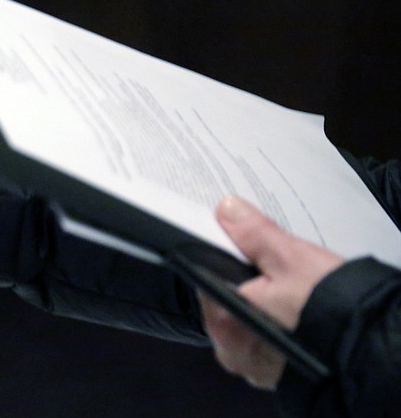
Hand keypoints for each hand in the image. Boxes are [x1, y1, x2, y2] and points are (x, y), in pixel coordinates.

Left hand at [199, 196, 343, 388]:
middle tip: (266, 258)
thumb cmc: (331, 310)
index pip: (204, 283)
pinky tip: (290, 300)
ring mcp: (257, 365)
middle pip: (225, 300)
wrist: (375, 346)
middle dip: (242, 277)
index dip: (217, 257)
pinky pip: (266, 333)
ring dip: (260, 296)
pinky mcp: (279, 369)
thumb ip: (253, 235)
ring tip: (282, 277)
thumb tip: (227, 210)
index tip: (229, 239)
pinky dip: (274, 316)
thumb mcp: (291, 259)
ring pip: (246, 316)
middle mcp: (236, 354)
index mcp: (225, 329)